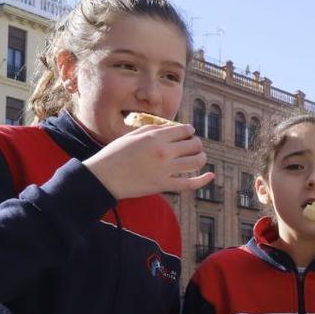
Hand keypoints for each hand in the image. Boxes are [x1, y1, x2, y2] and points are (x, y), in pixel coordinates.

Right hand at [85, 124, 211, 198]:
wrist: (102, 178)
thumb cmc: (114, 154)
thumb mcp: (132, 135)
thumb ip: (153, 129)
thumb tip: (172, 128)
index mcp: (155, 138)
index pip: (184, 131)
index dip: (189, 131)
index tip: (189, 133)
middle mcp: (164, 152)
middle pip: (193, 145)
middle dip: (196, 144)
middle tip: (194, 146)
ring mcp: (165, 170)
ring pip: (196, 162)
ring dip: (202, 158)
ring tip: (200, 157)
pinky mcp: (164, 186)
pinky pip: (190, 183)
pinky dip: (203, 180)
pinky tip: (211, 175)